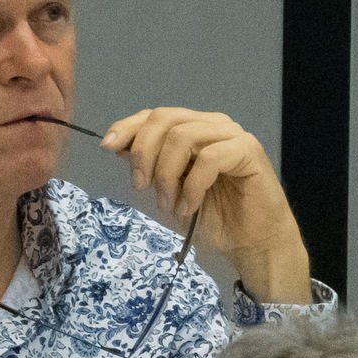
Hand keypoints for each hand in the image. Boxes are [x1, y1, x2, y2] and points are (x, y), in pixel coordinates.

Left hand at [102, 107, 311, 303]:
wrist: (249, 242)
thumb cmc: (211, 218)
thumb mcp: (168, 191)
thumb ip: (150, 167)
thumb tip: (118, 146)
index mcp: (192, 129)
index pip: (156, 115)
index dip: (129, 126)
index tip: (108, 146)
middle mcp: (211, 125)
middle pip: (165, 119)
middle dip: (144, 152)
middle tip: (140, 186)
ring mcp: (231, 135)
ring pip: (184, 136)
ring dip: (167, 174)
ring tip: (168, 204)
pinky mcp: (248, 151)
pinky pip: (209, 159)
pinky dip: (191, 186)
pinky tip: (189, 207)